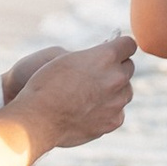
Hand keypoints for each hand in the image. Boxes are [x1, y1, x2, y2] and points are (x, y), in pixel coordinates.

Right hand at [8, 33, 136, 149]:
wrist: (37, 118)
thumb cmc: (45, 84)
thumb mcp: (65, 57)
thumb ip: (90, 56)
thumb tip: (104, 55)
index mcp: (105, 56)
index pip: (129, 44)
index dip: (120, 46)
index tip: (113, 49)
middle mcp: (116, 78)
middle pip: (129, 68)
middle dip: (116, 68)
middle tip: (99, 73)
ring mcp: (117, 101)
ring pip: (126, 91)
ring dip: (114, 90)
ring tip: (92, 94)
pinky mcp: (113, 121)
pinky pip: (118, 112)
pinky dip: (108, 111)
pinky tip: (89, 111)